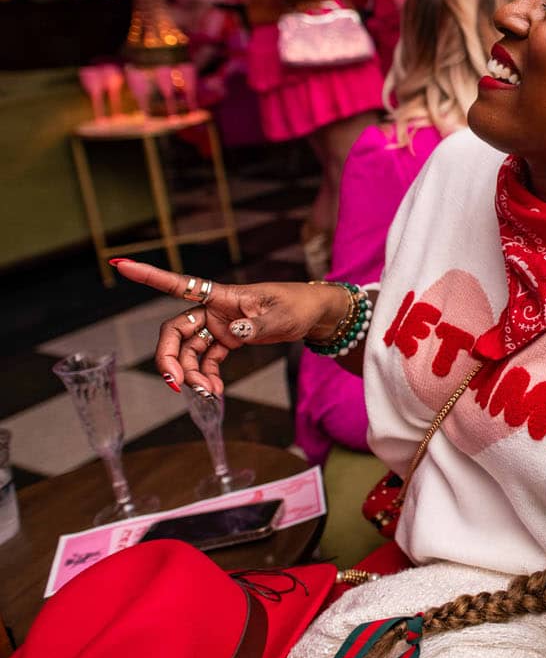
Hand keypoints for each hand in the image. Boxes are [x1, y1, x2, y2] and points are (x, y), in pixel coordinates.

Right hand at [114, 259, 347, 397]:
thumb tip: (233, 334)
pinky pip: (206, 360)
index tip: (120, 264)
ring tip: (207, 393)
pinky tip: (215, 391)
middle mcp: (213, 310)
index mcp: (222, 296)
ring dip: (191, 374)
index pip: (179, 285)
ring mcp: (218, 326)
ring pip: (189, 351)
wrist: (313, 314)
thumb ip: (255, 326)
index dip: (149, 276)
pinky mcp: (226, 340)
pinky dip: (206, 376)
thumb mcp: (280, 316)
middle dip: (169, 358)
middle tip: (175, 383)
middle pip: (175, 332)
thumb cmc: (297, 305)